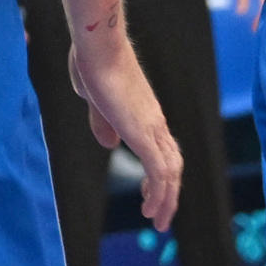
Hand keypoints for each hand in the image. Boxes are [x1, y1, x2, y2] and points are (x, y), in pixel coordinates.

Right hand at [69, 36, 183, 228]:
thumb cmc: (92, 60)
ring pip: (171, 172)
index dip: (160, 173)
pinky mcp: (143, 133)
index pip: (163, 149)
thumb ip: (103, 121)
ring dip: (166, 200)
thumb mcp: (94, 97)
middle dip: (169, 194)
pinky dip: (159, 194)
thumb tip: (110, 145)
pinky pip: (159, 172)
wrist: (98, 44)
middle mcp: (155, 122)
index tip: (150, 192)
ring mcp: (151, 128)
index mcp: (144, 113)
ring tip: (156, 220)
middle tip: (159, 217)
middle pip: (173, 164)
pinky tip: (148, 208)